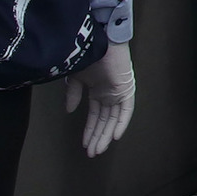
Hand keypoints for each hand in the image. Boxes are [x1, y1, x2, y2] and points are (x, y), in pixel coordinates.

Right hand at [65, 41, 134, 156]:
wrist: (97, 42)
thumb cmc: (86, 55)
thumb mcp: (75, 79)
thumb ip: (73, 95)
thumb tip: (70, 111)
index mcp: (99, 91)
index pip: (96, 116)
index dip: (90, 130)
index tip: (84, 144)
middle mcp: (110, 94)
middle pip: (105, 121)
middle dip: (97, 137)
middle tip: (91, 153)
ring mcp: (118, 92)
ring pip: (113, 119)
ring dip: (105, 135)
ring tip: (97, 150)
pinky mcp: (126, 89)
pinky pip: (126, 110)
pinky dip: (121, 123)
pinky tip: (114, 137)